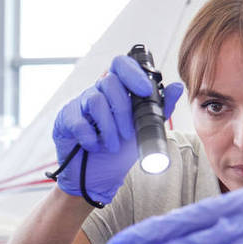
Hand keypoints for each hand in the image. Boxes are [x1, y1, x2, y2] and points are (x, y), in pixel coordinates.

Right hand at [52, 55, 183, 203]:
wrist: (98, 178)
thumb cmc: (119, 152)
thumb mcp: (144, 130)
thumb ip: (160, 108)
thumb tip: (177, 87)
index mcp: (117, 90)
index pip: (121, 64)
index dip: (133, 73)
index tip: (145, 91)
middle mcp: (97, 92)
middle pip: (110, 82)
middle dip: (123, 111)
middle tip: (127, 133)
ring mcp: (79, 104)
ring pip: (95, 100)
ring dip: (109, 127)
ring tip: (113, 145)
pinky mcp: (65, 120)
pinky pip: (78, 121)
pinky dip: (90, 137)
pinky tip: (94, 146)